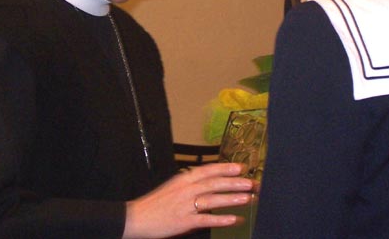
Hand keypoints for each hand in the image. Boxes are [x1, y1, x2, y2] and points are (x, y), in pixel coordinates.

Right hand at [122, 162, 254, 238]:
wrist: (136, 218)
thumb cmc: (157, 202)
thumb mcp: (174, 186)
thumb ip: (192, 183)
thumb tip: (213, 181)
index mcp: (184, 178)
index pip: (209, 170)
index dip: (226, 168)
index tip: (242, 167)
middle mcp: (186, 189)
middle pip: (214, 183)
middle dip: (235, 182)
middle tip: (252, 183)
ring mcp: (185, 205)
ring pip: (213, 200)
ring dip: (231, 199)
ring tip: (248, 198)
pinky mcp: (183, 222)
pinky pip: (206, 220)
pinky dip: (220, 219)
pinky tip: (234, 219)